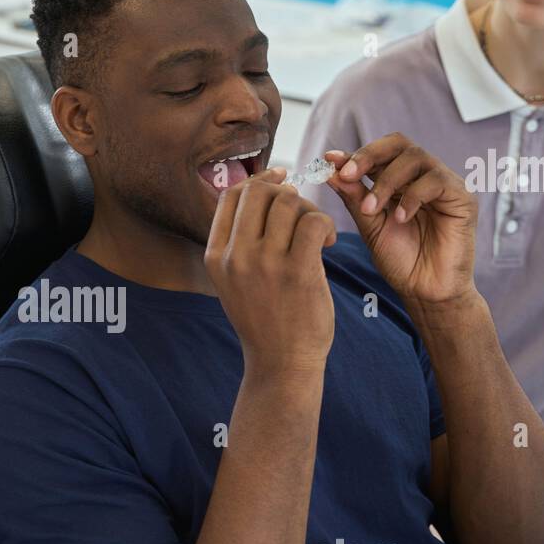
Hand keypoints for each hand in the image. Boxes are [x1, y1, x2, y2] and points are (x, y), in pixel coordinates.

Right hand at [205, 167, 336, 379]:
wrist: (281, 363)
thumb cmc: (265, 319)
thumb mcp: (235, 281)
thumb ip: (239, 241)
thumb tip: (265, 190)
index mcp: (215, 255)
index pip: (231, 196)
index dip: (259, 180)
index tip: (280, 183)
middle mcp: (235, 256)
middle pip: (259, 192)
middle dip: (286, 193)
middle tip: (302, 214)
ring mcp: (264, 263)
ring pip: (289, 203)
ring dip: (309, 210)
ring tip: (318, 234)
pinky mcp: (296, 272)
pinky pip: (312, 222)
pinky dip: (325, 224)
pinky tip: (327, 243)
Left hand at [321, 135, 476, 304]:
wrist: (425, 291)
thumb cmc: (400, 261)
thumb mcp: (370, 226)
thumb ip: (354, 197)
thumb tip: (331, 170)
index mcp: (400, 181)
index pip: (380, 153)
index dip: (355, 153)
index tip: (330, 160)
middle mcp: (423, 177)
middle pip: (399, 144)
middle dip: (368, 156)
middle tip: (347, 174)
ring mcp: (444, 184)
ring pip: (416, 158)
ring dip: (386, 181)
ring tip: (372, 209)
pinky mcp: (463, 197)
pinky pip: (436, 181)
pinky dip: (412, 197)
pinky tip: (400, 219)